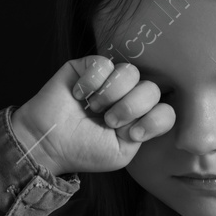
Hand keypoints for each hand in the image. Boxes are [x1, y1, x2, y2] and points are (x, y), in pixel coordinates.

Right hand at [10, 55, 175, 176]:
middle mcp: (129, 96)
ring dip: (112, 94)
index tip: (132, 134)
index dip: (154, 121)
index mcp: (141, 118)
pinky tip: (78, 95)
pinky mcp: (89, 67)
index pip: (166, 110)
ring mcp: (111, 80)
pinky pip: (104, 63)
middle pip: (151, 89)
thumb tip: (151, 110)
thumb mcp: (121, 152)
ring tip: (94, 108)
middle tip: (109, 121)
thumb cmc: (84, 150)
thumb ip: (144, 132)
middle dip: (131, 108)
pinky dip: (92, 82)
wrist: (48, 142)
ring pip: (130, 72)